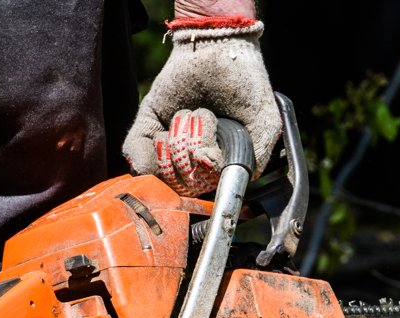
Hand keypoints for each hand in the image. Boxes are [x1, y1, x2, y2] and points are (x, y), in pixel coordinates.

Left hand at [123, 16, 280, 195]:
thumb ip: (257, 156)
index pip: (205, 188)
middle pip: (179, 183)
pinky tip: (158, 143)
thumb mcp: (264, 123)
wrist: (219, 46)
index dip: (204, 180)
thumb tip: (241, 184)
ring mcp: (169, 140)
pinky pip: (136, 150)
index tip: (209, 160)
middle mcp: (192, 155)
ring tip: (188, 120)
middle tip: (200, 135)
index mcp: (218, 160)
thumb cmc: (247, 85)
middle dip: (187, 163)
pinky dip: (142, 154)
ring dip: (171, 151)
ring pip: (158, 171)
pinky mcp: (149, 121)